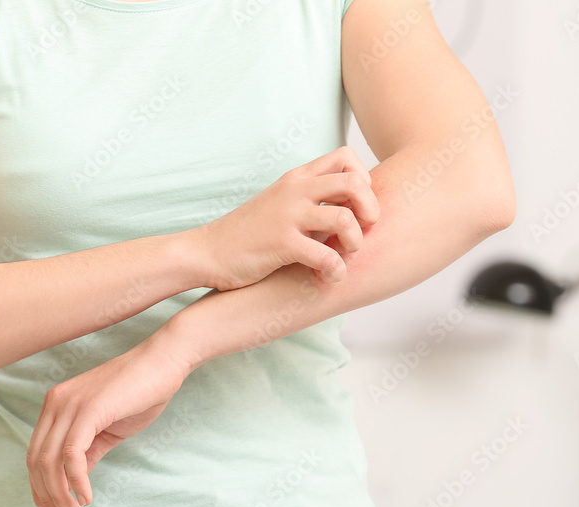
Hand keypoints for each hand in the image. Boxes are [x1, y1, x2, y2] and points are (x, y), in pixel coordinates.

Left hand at [25, 334, 195, 506]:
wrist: (164, 363)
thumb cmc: (141, 393)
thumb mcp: (107, 429)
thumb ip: (88, 451)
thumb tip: (75, 481)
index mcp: (56, 406)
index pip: (35, 455)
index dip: (40, 489)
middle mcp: (55, 404)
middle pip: (36, 462)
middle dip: (47, 499)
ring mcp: (69, 405)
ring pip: (49, 462)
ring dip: (60, 496)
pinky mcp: (87, 410)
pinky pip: (71, 455)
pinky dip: (76, 482)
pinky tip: (87, 498)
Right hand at [195, 145, 379, 290]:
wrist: (208, 252)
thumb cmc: (247, 234)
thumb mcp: (279, 203)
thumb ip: (308, 198)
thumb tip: (348, 205)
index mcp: (296, 178)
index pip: (347, 156)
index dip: (364, 181)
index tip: (356, 207)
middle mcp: (294, 190)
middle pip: (356, 182)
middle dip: (371, 210)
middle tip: (363, 232)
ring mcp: (288, 216)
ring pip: (346, 219)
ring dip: (356, 243)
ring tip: (345, 257)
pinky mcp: (281, 244)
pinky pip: (326, 256)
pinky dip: (336, 271)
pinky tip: (329, 278)